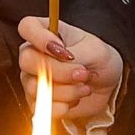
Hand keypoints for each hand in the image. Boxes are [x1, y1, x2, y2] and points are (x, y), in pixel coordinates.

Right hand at [16, 17, 123, 131]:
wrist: (107, 84)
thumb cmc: (99, 59)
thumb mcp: (95, 50)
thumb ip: (75, 55)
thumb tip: (57, 68)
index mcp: (45, 33)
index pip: (27, 27)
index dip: (40, 38)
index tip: (64, 51)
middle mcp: (34, 55)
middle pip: (27, 60)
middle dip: (59, 71)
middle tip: (83, 73)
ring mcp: (33, 79)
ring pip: (35, 87)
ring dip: (66, 91)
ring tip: (85, 87)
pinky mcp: (38, 102)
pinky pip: (41, 107)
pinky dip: (62, 106)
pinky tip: (76, 99)